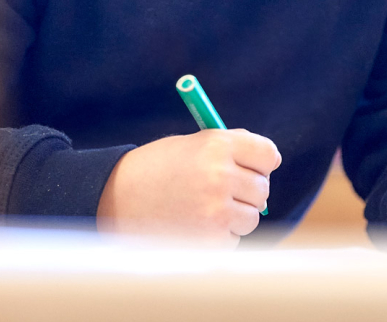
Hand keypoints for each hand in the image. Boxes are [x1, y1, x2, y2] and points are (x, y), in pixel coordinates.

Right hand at [96, 129, 280, 245]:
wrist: (115, 197)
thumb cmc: (157, 168)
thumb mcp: (193, 145)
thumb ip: (230, 150)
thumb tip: (270, 164)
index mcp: (217, 145)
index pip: (268, 154)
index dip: (261, 161)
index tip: (253, 167)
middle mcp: (221, 176)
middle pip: (263, 188)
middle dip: (247, 191)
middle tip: (223, 191)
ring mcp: (217, 211)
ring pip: (252, 217)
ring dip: (235, 215)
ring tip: (202, 208)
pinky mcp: (210, 241)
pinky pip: (233, 239)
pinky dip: (219, 236)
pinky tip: (192, 225)